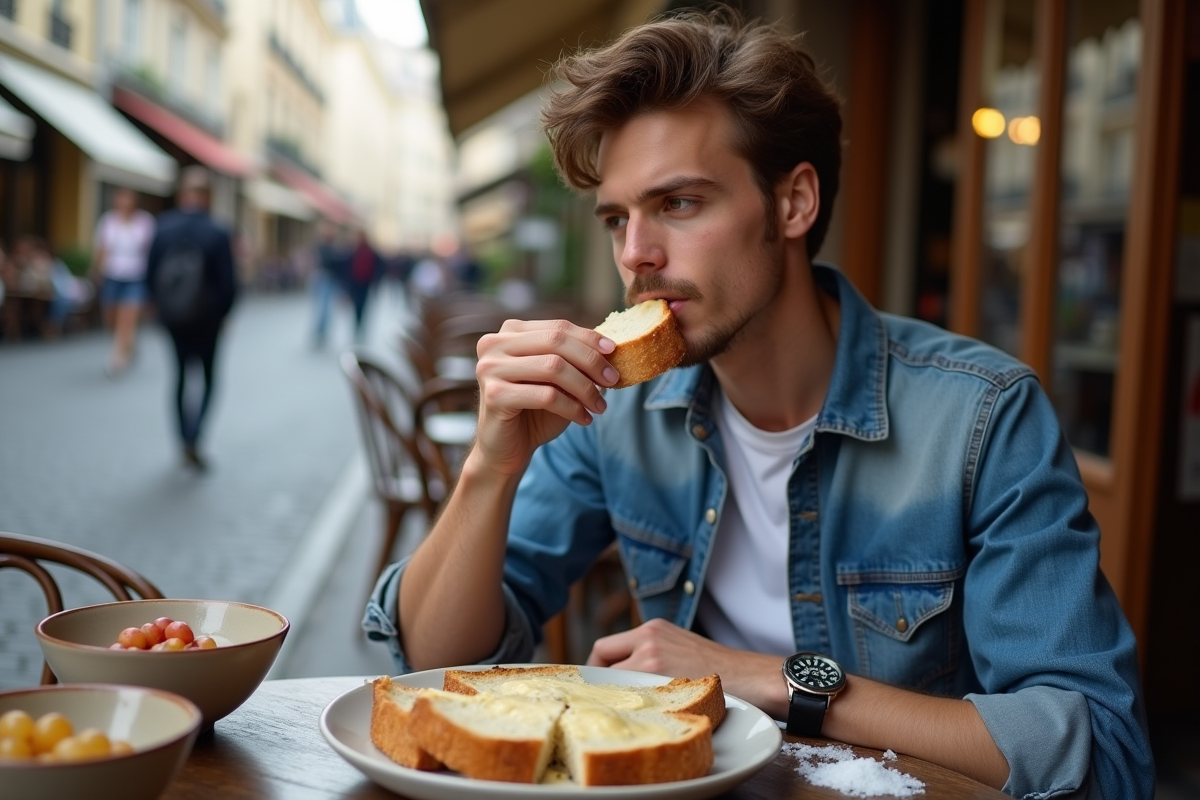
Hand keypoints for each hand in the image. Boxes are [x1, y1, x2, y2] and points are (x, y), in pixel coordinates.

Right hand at [470, 319, 617, 475]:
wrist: (506, 449)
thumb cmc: (534, 411)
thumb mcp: (557, 380)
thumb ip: (574, 360)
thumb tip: (609, 348)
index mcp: (510, 332)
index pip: (557, 327)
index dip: (588, 338)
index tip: (613, 352)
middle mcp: (494, 344)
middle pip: (555, 341)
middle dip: (590, 361)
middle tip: (613, 380)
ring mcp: (490, 368)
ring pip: (553, 367)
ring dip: (585, 388)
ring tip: (600, 405)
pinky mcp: (494, 395)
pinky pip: (546, 395)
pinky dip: (572, 408)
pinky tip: (584, 419)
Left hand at [587, 618, 787, 715]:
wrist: (749, 676)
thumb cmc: (718, 669)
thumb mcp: (680, 645)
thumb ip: (652, 651)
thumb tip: (623, 672)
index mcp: (652, 629)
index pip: (606, 646)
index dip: (598, 666)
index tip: (599, 682)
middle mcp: (648, 639)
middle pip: (601, 658)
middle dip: (598, 679)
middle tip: (603, 697)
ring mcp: (650, 659)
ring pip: (611, 679)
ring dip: (613, 693)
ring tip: (620, 707)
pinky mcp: (658, 679)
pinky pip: (627, 693)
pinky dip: (626, 704)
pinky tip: (634, 713)